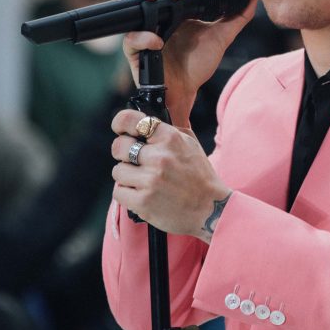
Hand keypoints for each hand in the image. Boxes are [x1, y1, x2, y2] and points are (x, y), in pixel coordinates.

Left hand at [109, 110, 231, 241]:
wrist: (211, 209)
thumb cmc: (200, 176)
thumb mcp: (190, 145)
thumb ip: (168, 132)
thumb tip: (144, 123)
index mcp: (170, 139)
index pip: (130, 120)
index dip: (120, 123)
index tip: (120, 130)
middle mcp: (159, 157)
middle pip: (119, 147)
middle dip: (123, 153)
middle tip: (133, 161)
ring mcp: (150, 180)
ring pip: (118, 171)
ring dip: (127, 177)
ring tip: (143, 182)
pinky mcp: (143, 202)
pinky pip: (118, 192)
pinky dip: (127, 194)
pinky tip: (141, 194)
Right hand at [117, 0, 258, 125]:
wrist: (187, 91)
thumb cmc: (198, 64)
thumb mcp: (223, 36)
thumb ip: (239, 15)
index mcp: (174, 7)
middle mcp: (156, 13)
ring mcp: (142, 28)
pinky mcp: (134, 49)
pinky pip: (129, 37)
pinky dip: (142, 36)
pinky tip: (158, 41)